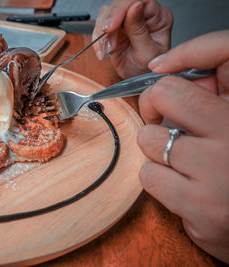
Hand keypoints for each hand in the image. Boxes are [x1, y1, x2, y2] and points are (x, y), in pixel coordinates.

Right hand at [92, 0, 172, 78]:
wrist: (139, 83)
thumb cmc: (149, 71)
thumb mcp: (148, 53)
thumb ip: (139, 30)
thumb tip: (134, 7)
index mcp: (158, 16)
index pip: (138, 0)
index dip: (122, 9)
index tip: (111, 25)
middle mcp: (143, 14)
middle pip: (120, 4)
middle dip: (109, 21)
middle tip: (106, 36)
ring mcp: (127, 21)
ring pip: (107, 13)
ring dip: (102, 32)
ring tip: (108, 49)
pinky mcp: (115, 29)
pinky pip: (100, 27)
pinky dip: (97, 39)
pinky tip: (102, 51)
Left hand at [137, 31, 228, 262]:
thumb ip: (213, 95)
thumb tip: (170, 71)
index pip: (219, 53)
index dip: (184, 58)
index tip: (163, 74)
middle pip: (165, 94)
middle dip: (153, 104)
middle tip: (159, 118)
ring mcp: (219, 171)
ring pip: (149, 138)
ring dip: (155, 148)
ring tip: (178, 160)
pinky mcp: (201, 206)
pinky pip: (149, 176)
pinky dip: (156, 178)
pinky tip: (178, 185)